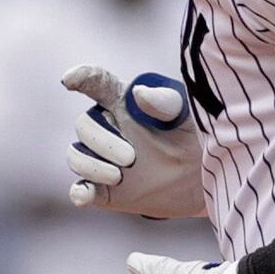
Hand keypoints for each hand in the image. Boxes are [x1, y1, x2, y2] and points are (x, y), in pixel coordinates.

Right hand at [62, 65, 204, 217]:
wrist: (204, 180)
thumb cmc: (195, 137)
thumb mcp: (187, 116)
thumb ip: (165, 101)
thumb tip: (137, 93)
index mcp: (123, 102)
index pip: (96, 82)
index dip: (80, 77)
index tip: (70, 81)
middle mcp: (107, 128)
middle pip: (84, 125)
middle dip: (101, 142)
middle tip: (131, 157)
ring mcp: (103, 160)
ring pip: (76, 156)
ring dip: (92, 166)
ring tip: (120, 175)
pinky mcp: (104, 189)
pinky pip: (80, 189)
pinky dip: (80, 192)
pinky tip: (85, 196)